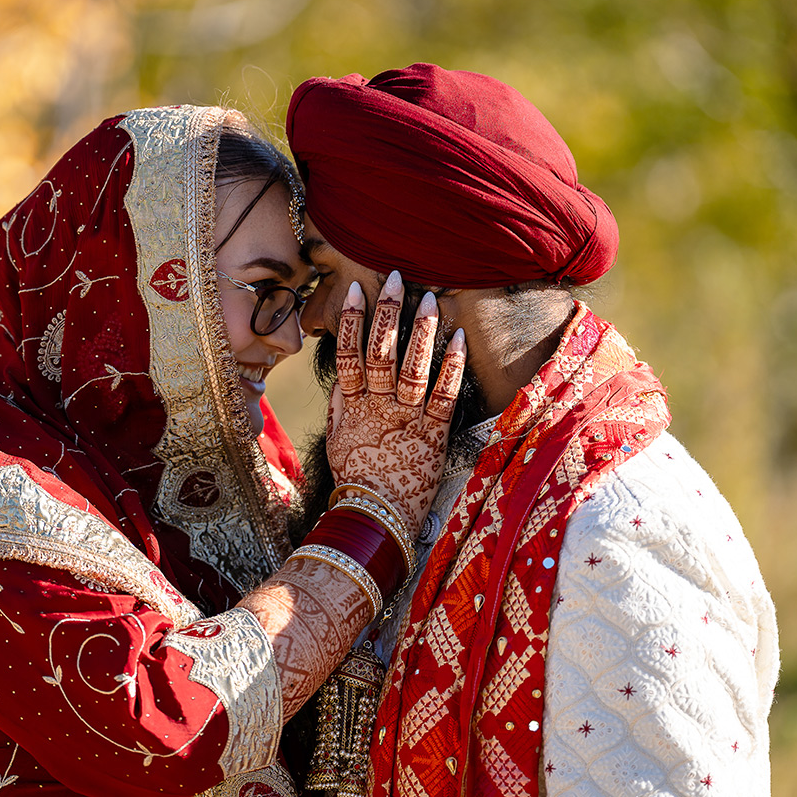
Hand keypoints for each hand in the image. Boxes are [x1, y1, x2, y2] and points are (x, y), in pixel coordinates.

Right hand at [326, 272, 465, 536]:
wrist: (375, 519)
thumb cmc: (357, 480)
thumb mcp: (338, 441)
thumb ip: (340, 406)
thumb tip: (342, 375)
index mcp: (353, 406)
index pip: (348, 353)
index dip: (350, 320)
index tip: (356, 289)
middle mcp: (378, 408)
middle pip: (380, 352)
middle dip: (387, 313)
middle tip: (395, 278)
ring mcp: (406, 420)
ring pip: (412, 367)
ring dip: (421, 331)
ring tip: (430, 298)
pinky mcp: (433, 435)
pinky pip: (444, 395)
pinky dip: (451, 366)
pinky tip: (459, 338)